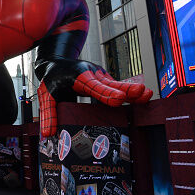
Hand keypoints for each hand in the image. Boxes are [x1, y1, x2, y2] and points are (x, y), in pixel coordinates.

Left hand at [38, 59, 152, 136]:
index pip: (93, 86)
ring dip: (132, 90)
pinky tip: (143, 98)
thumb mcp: (46, 94)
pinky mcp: (106, 81)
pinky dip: (130, 93)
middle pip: (110, 84)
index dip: (107, 93)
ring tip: (147, 94)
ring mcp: (101, 77)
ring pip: (117, 85)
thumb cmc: (53, 78)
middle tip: (141, 92)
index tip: (120, 99)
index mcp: (77, 77)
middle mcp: (92, 75)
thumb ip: (48, 113)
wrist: (57, 61)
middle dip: (125, 89)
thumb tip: (48, 134)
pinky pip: (118, 88)